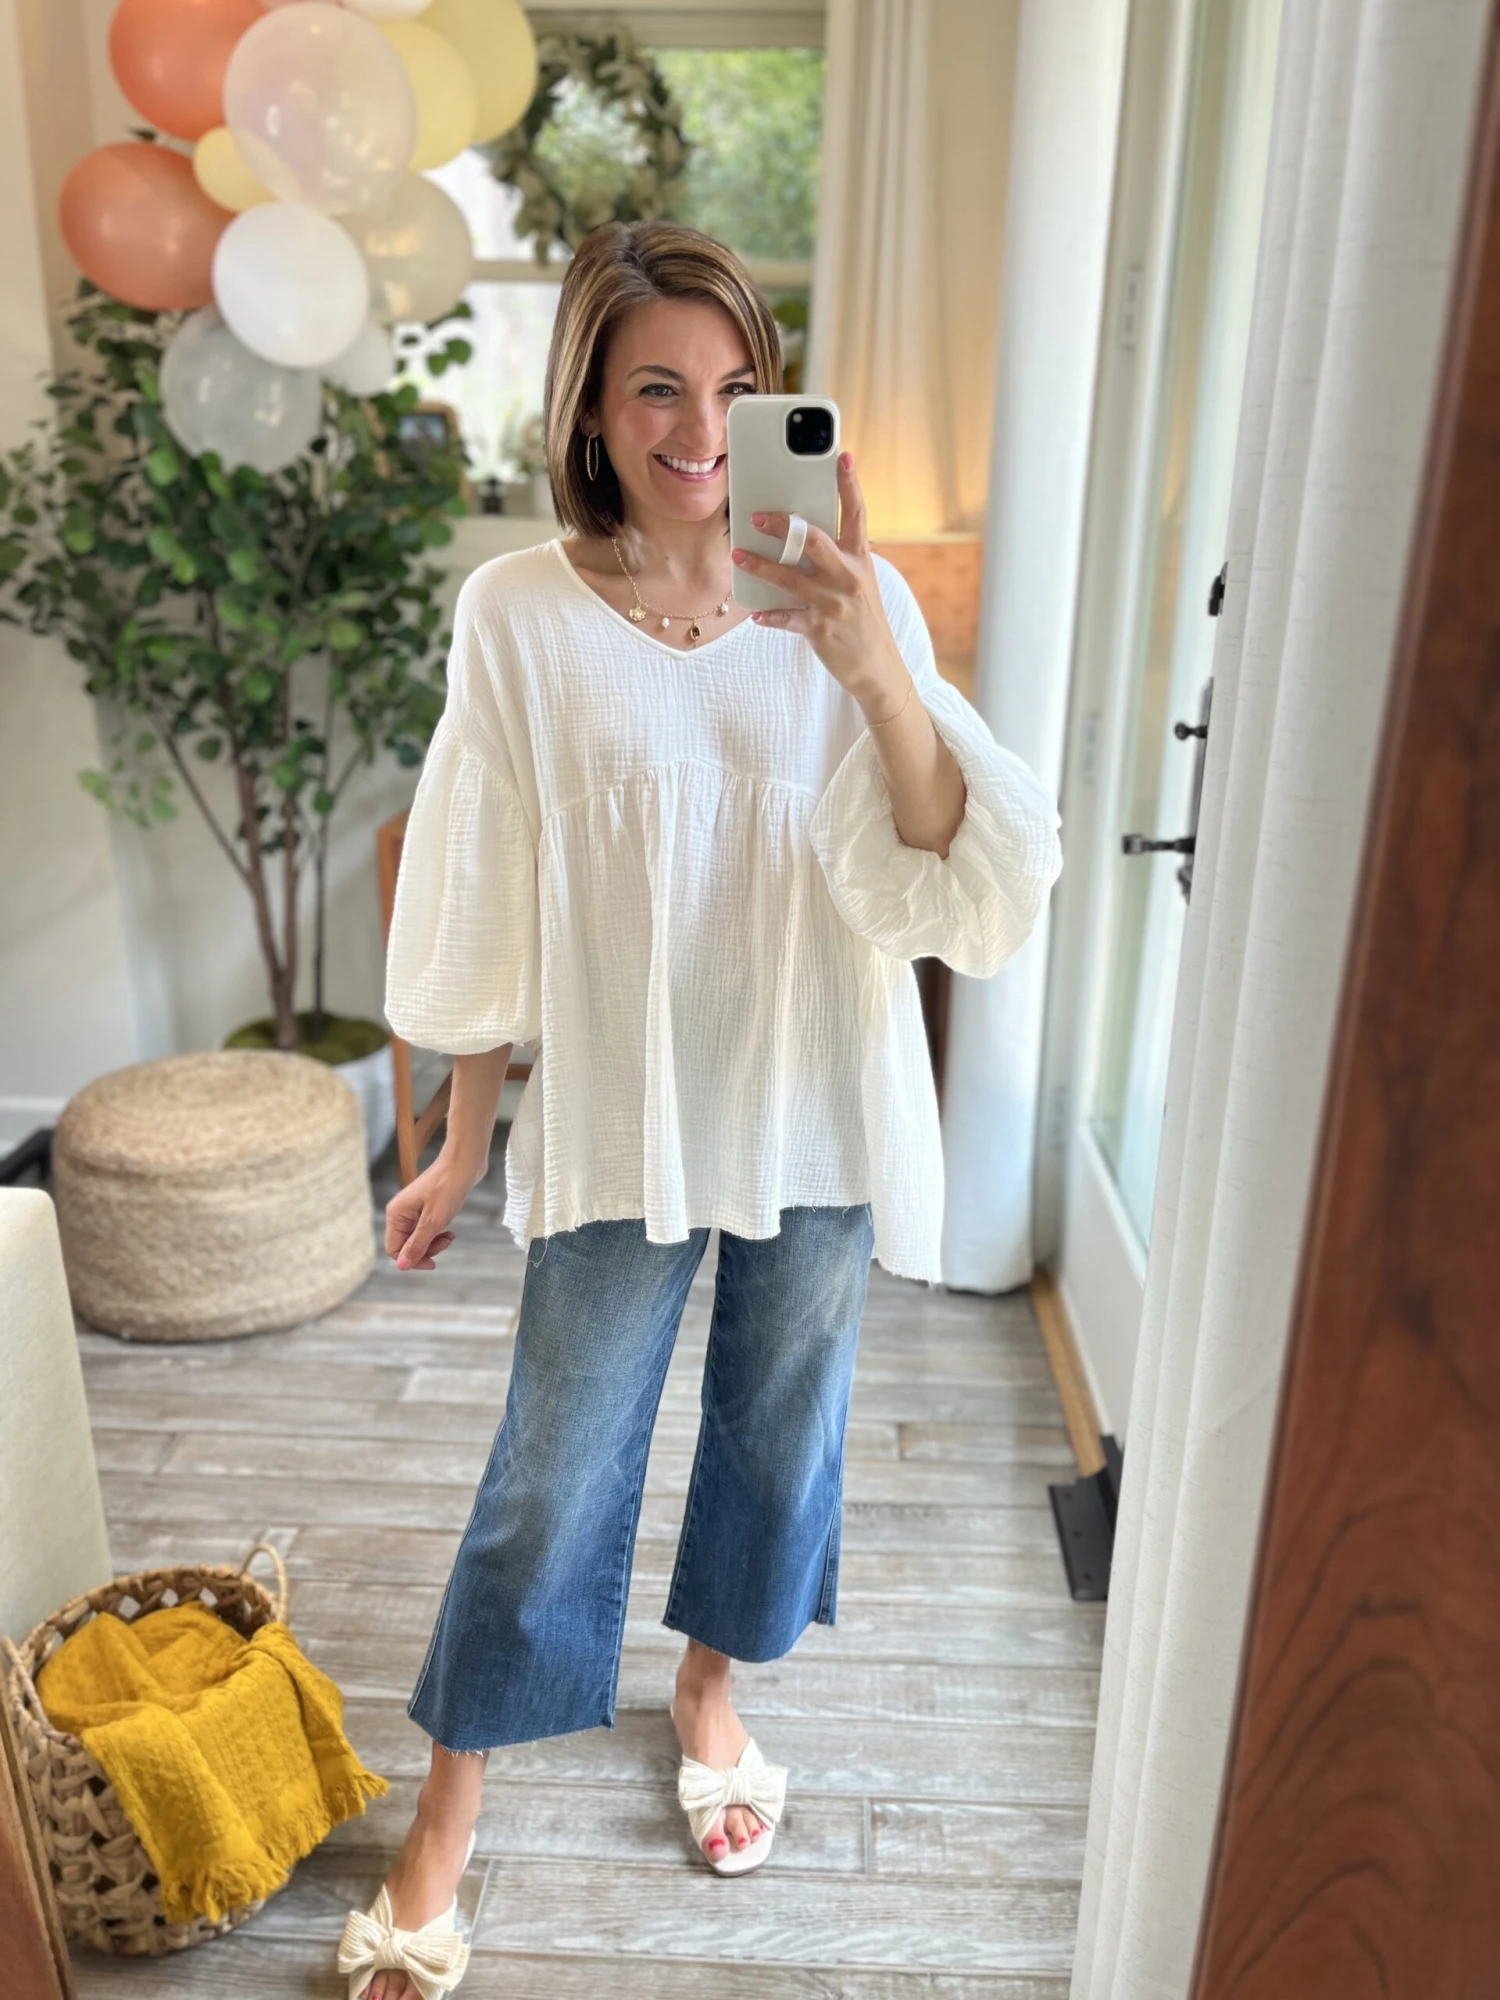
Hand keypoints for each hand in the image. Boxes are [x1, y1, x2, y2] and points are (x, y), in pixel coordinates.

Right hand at [385, 1152, 479, 1270]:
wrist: (465, 1162)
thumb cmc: (449, 1187)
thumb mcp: (433, 1221)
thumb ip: (417, 1245)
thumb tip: (401, 1266)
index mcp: (396, 1214)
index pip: (394, 1250)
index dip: (412, 1260)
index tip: (433, 1263)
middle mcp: (400, 1212)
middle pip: (406, 1245)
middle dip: (426, 1250)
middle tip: (446, 1243)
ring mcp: (413, 1209)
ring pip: (418, 1238)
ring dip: (434, 1242)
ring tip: (450, 1236)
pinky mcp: (426, 1206)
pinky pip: (427, 1229)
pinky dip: (438, 1233)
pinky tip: (450, 1230)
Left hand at [730, 451, 909, 712]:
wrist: (877, 667)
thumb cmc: (861, 617)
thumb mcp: (858, 582)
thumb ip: (835, 557)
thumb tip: (797, 533)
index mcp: (860, 559)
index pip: (856, 514)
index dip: (850, 485)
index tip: (842, 457)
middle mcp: (849, 578)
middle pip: (815, 541)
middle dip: (785, 526)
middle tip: (758, 515)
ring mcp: (835, 604)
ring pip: (792, 579)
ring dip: (762, 566)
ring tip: (739, 554)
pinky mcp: (821, 630)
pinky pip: (788, 618)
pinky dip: (769, 615)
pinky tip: (753, 611)